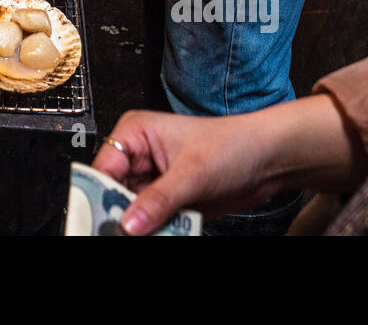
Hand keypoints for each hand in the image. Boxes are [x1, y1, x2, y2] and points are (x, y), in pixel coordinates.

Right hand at [93, 110, 283, 234]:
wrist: (268, 161)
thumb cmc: (233, 146)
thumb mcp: (192, 174)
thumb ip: (157, 201)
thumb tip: (127, 224)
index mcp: (134, 134)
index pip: (103, 169)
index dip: (99, 196)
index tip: (102, 222)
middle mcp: (138, 156)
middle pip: (113, 193)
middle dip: (120, 216)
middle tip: (126, 233)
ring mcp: (152, 181)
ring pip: (131, 212)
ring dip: (140, 228)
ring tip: (158, 229)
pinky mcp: (166, 201)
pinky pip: (150, 222)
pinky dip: (155, 231)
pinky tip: (165, 233)